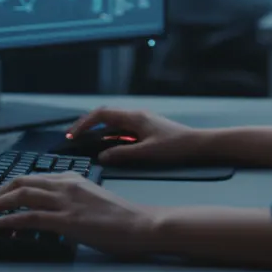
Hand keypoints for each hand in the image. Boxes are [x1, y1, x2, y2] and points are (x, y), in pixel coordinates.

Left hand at [0, 172, 159, 257]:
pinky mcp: (67, 220)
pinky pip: (29, 218)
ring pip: (20, 196)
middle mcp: (65, 184)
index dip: (9, 187)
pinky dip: (7, 221)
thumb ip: (70, 201)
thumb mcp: (91, 200)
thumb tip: (51, 213)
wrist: (141, 224)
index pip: (32, 177)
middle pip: (21, 182)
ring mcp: (66, 201)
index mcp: (72, 177)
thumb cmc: (121, 217)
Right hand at [64, 107, 202, 165]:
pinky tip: (108, 148)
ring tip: (86, 143)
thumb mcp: (147, 153)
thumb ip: (122, 154)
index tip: (72, 135)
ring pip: (114, 124)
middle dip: (88, 126)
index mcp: (134, 117)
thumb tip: (101, 156)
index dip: (84, 124)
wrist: (199, 144)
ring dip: (99, 132)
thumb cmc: (176, 147)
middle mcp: (136, 116)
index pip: (102, 115)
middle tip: (74, 138)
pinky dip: (111, 137)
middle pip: (105, 116)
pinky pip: (123, 130)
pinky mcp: (146, 130)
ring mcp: (141, 122)